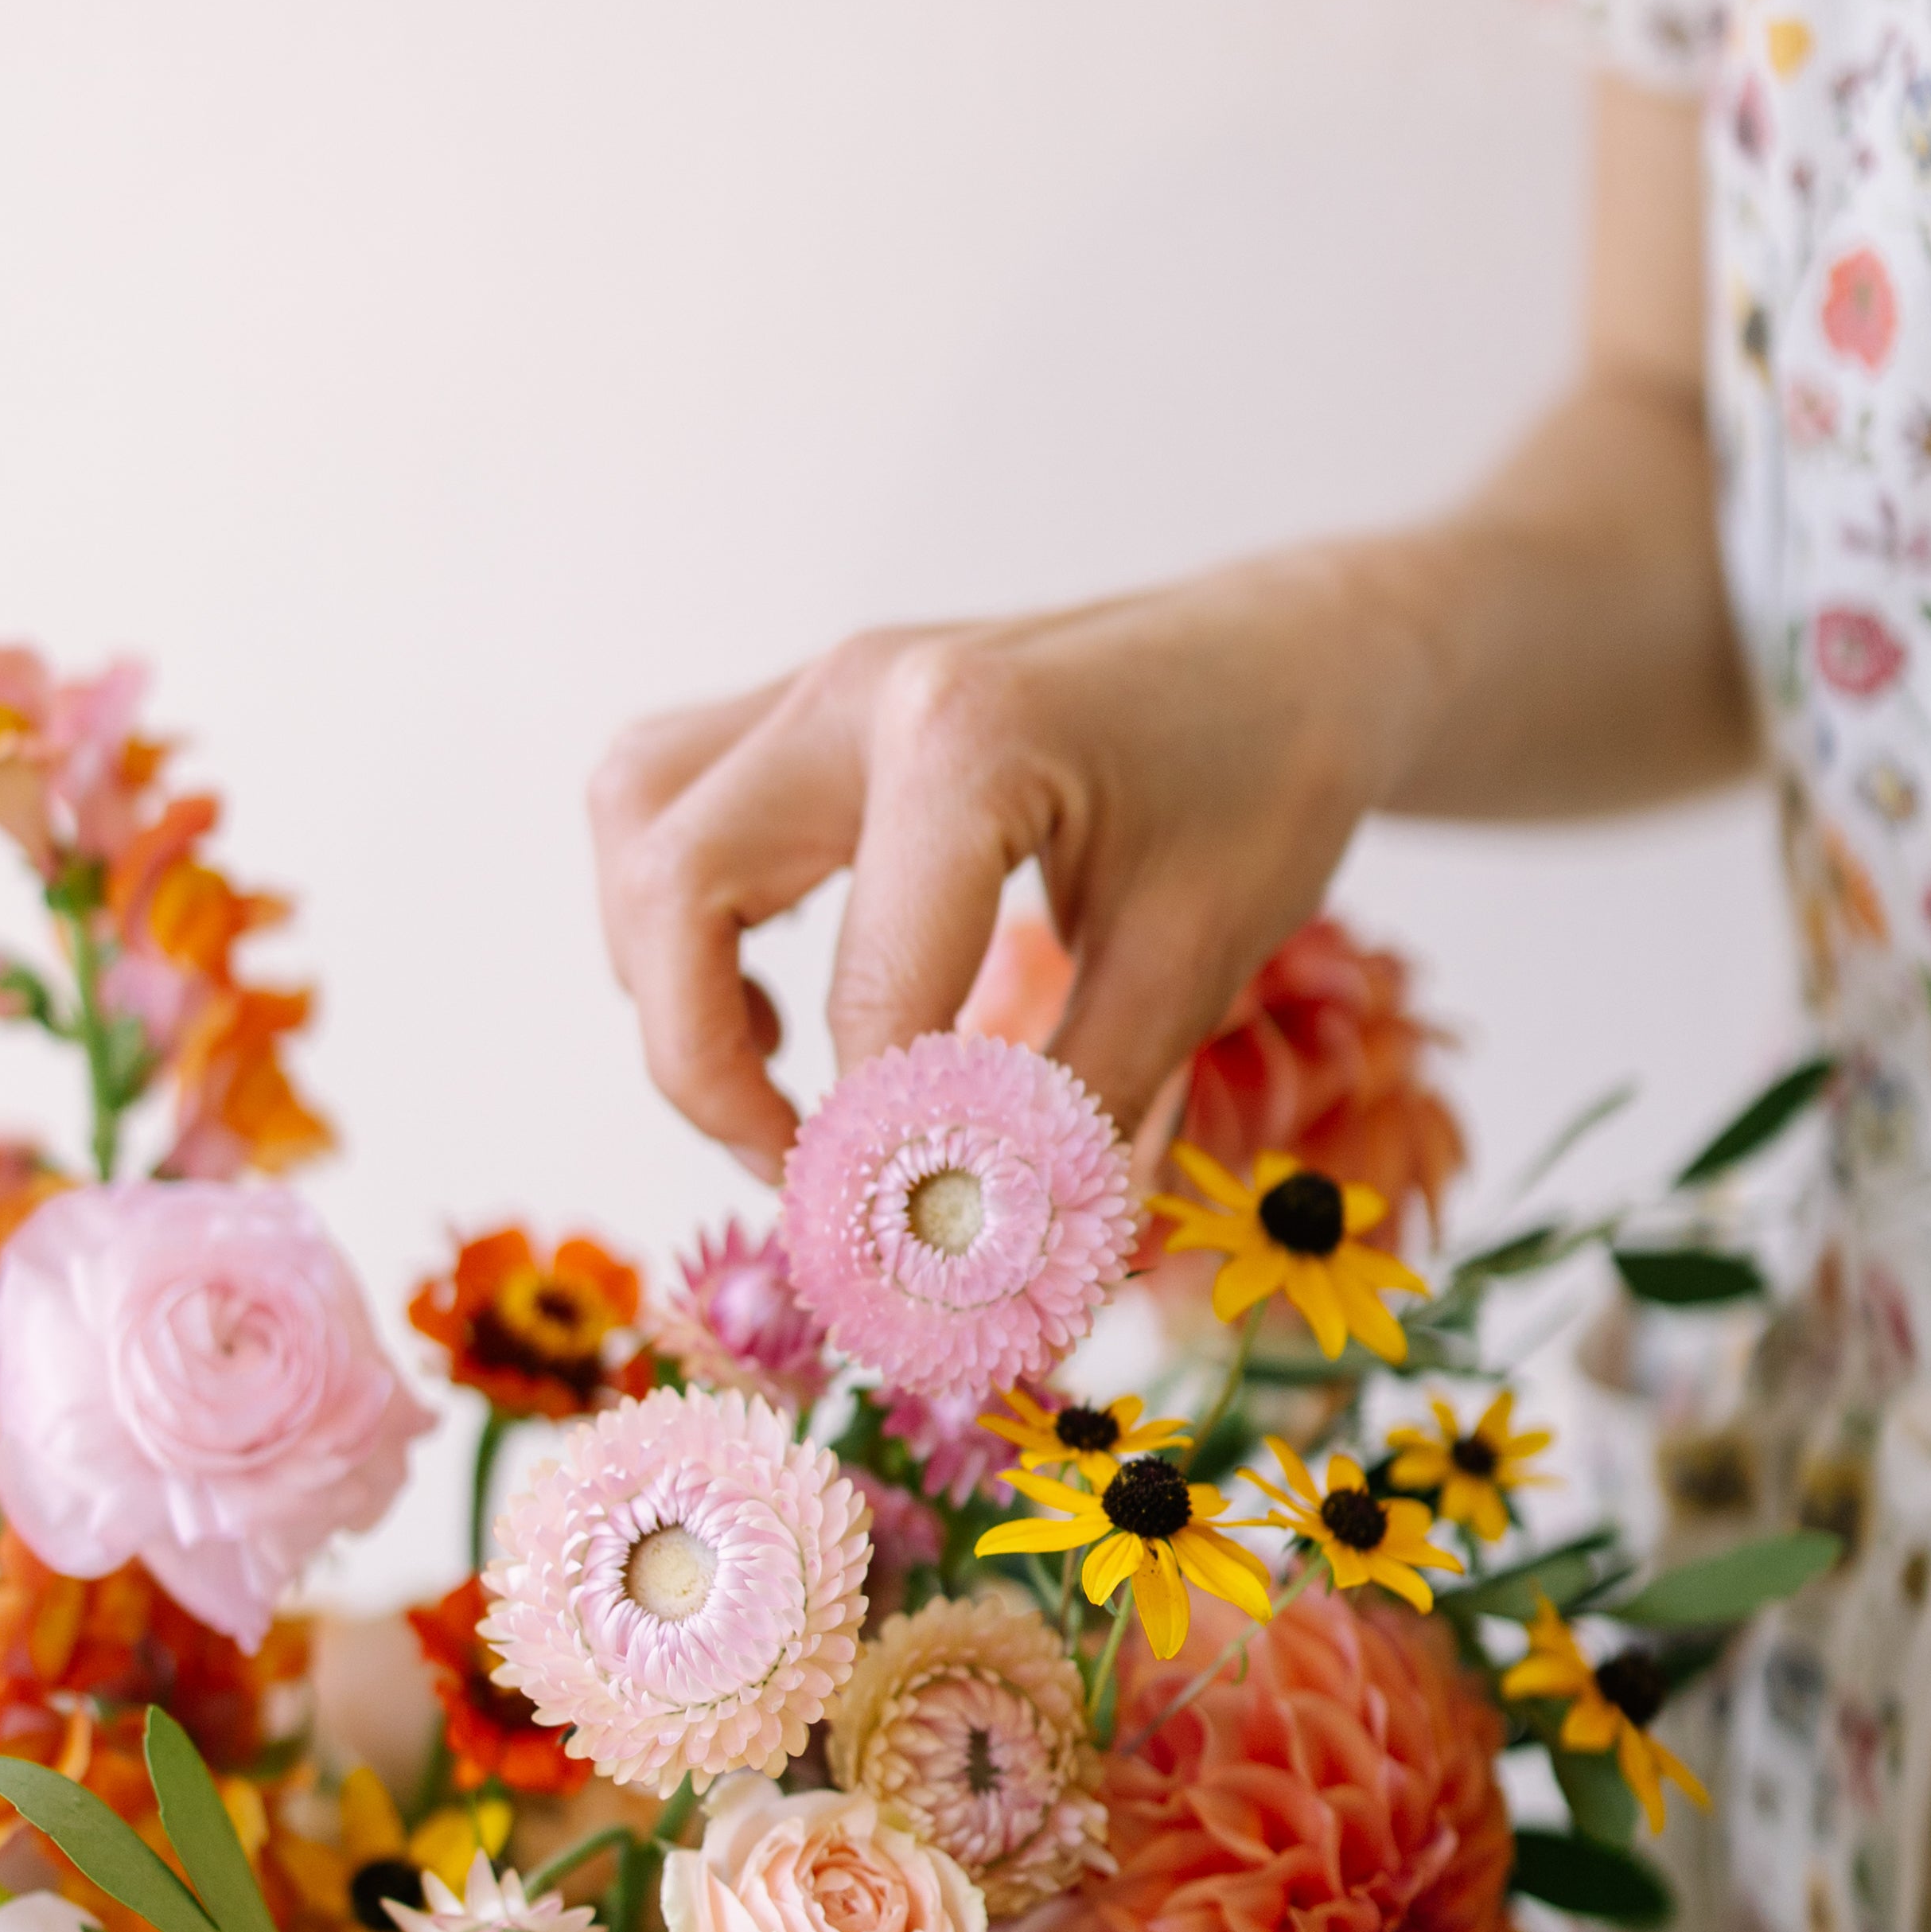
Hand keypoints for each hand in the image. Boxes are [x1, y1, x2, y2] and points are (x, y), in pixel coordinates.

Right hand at [586, 551, 1426, 1176]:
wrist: (1291, 649)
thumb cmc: (1267, 782)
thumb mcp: (1199, 958)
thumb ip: (1080, 1115)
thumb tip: (1001, 1282)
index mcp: (966, 737)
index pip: (865, 992)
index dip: (873, 1152)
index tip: (911, 1257)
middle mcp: (857, 691)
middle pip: (671, 887)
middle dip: (703, 1068)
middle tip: (804, 1175)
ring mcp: (818, 681)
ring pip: (639, 825)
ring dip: (667, 976)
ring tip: (776, 1083)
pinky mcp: (806, 703)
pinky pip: (667, 797)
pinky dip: (679, 911)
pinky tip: (775, 996)